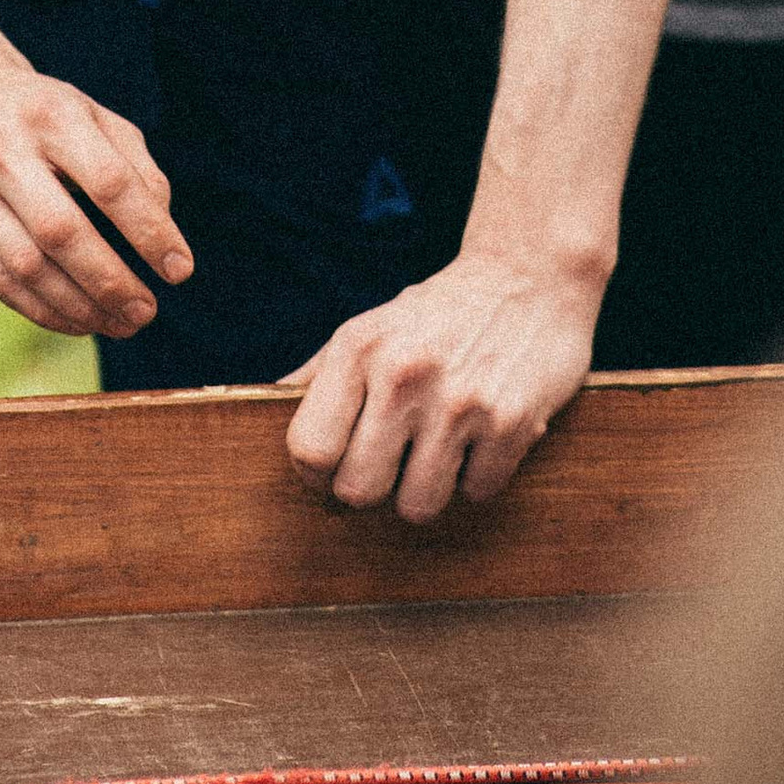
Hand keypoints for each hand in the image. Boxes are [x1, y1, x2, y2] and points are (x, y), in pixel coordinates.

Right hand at [0, 57, 191, 340]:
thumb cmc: (45, 116)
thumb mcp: (95, 118)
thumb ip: (137, 169)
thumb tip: (162, 236)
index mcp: (50, 114)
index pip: (108, 182)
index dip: (148, 231)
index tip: (180, 271)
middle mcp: (1, 150)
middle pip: (60, 231)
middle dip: (110, 281)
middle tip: (147, 312)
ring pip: (27, 266)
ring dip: (80, 307)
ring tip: (121, 324)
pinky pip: (1, 283)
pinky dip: (46, 311)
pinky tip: (81, 321)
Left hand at [282, 251, 600, 522]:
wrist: (528, 278)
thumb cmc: (436, 314)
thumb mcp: (368, 327)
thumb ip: (317, 374)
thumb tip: (255, 406)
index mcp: (360, 348)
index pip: (309, 448)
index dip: (316, 473)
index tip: (335, 466)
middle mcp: (405, 374)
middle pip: (358, 490)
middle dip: (372, 485)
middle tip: (391, 461)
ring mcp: (461, 402)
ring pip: (417, 506)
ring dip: (426, 488)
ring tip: (437, 450)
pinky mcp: (512, 423)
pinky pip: (477, 492)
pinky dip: (478, 476)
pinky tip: (481, 437)